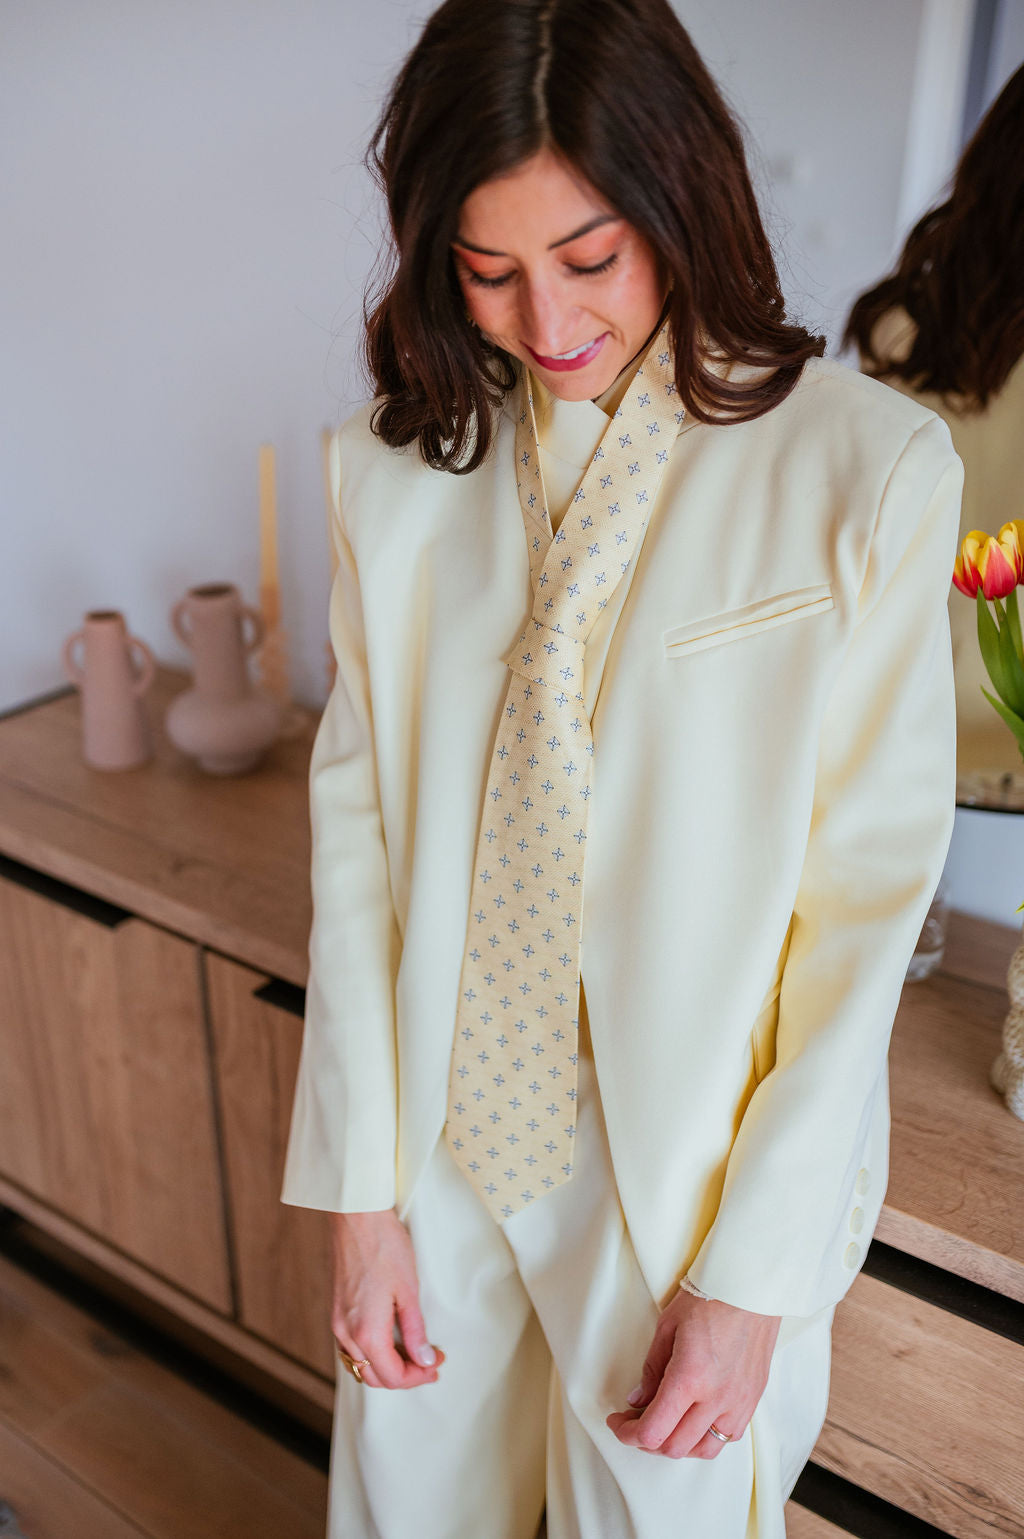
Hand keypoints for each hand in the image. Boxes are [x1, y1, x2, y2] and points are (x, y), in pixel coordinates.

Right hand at [330, 1209, 444, 1389]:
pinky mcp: (335, 1310)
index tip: (436, 1363)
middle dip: (403, 1376)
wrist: (356, 1216)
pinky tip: (388, 1340)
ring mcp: (337, 1322)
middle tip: (428, 1363)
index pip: (392, 1376)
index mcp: (367, 1331)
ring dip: (385, 1367)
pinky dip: (370, 1353)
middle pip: (373, 1377)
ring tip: (411, 1354)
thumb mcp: (409, 1290)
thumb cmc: (384, 1246)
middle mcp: (346, 1333)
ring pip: (359, 1364)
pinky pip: (350, 1347)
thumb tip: (425, 1359)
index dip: (418, 1376)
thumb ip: (415, 1331)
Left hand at [606, 1289, 779, 1457]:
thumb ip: (651, 1370)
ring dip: (678, 1445)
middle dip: (646, 1441)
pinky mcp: (753, 1400)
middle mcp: (716, 1398)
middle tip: (633, 1421)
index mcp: (689, 1378)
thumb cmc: (708, 1298)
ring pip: (703, 1450)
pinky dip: (706, 1437)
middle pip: (674, 1447)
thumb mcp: (667, 1326)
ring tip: (665, 1424)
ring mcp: (738, 1403)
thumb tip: (637, 1401)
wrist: (751, 1287)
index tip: (617, 1422)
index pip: (653, 1431)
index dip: (628, 1434)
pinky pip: (728, 1437)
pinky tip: (695, 1419)